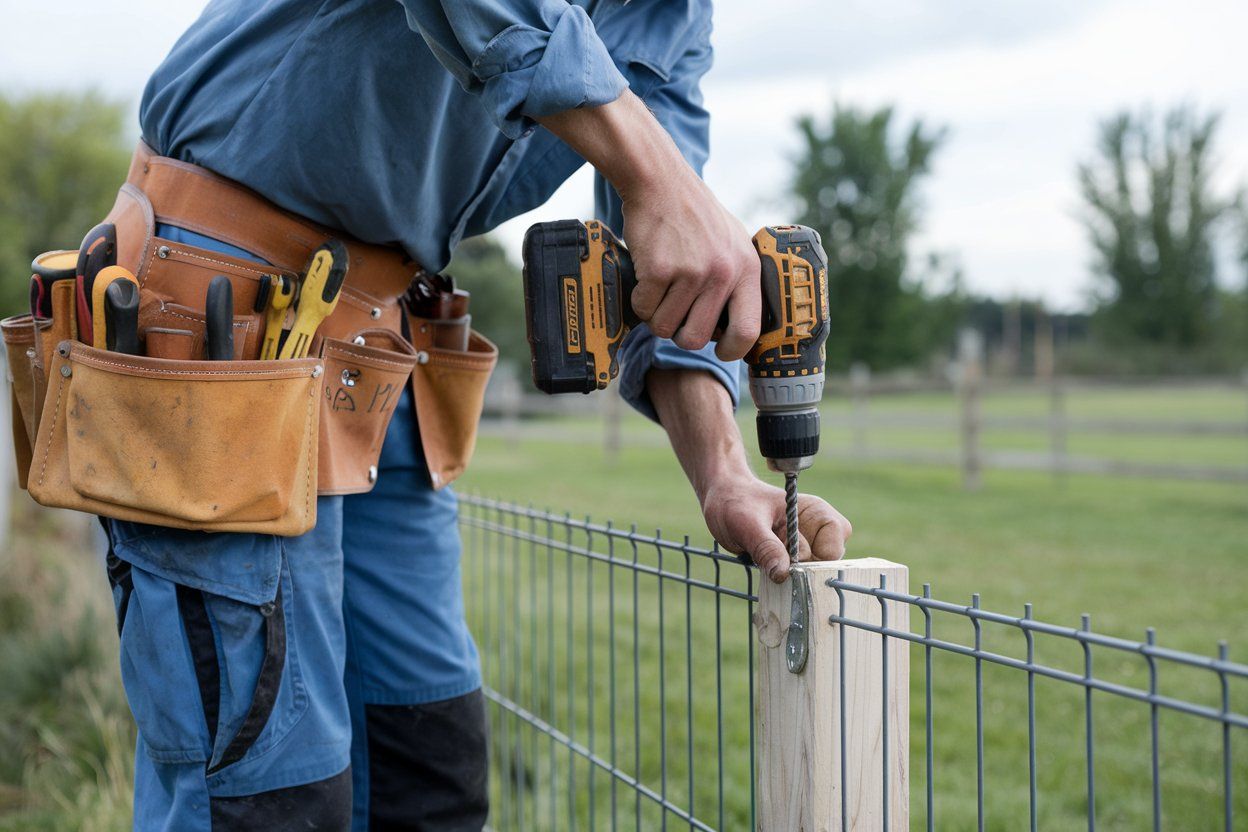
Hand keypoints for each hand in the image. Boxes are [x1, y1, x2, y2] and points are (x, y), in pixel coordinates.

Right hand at [620, 166, 761, 360]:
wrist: (660, 181)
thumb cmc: (694, 214)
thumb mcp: (732, 241)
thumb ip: (737, 279)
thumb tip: (736, 325)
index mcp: (746, 268)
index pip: (748, 331)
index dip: (732, 351)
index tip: (720, 351)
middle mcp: (723, 272)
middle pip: (697, 338)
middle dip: (681, 334)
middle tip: (675, 315)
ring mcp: (691, 271)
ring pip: (666, 327)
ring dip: (657, 316)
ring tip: (660, 291)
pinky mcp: (659, 269)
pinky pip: (644, 309)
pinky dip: (639, 300)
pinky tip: (645, 277)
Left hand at [700, 476, 851, 582]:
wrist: (721, 501)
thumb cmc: (735, 501)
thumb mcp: (747, 522)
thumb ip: (766, 547)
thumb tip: (783, 574)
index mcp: (816, 513)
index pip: (834, 547)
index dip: (817, 558)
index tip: (793, 562)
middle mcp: (815, 532)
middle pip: (825, 566)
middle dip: (800, 571)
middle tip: (773, 561)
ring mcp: (804, 548)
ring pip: (810, 576)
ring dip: (788, 576)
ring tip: (765, 559)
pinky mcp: (789, 561)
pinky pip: (794, 579)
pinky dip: (781, 580)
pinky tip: (764, 568)